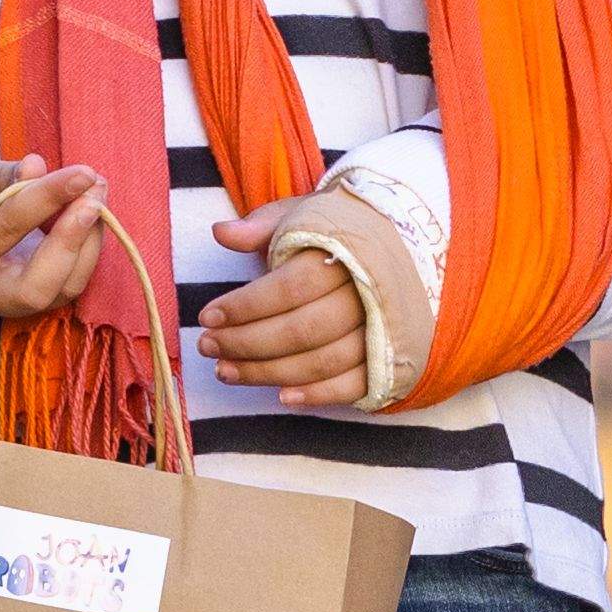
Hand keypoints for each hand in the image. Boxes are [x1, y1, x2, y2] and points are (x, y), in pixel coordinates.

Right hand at [0, 153, 114, 322]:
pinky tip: (86, 210)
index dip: (45, 199)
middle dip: (71, 242)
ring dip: (87, 243)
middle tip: (94, 193)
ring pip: (57, 291)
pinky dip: (84, 248)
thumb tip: (39, 169)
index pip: (1, 230)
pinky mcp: (22, 299)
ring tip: (95, 192)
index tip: (81, 173)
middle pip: (33, 289)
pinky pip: (64, 285)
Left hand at [206, 193, 392, 406]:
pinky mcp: (394, 356)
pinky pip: (358, 384)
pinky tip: (282, 397)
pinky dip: (320, 395)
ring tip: (226, 371)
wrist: (405, 242)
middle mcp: (368, 294)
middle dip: (247, 344)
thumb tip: (220, 232)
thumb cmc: (342, 229)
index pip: (289, 288)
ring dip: (270, 373)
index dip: (245, 306)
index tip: (207, 316)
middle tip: (207, 346)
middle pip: (302, 330)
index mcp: (346, 253)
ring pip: (324, 362)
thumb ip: (263, 226)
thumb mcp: (305, 214)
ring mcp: (385, 328)